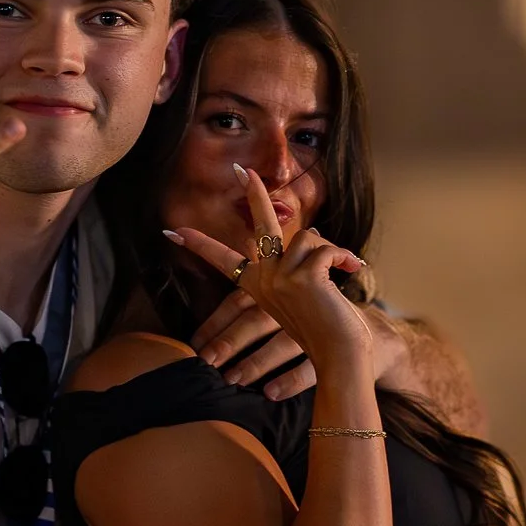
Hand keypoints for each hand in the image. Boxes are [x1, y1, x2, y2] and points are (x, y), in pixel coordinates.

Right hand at [166, 166, 369, 378]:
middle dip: (254, 194)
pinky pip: (328, 249)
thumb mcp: (302, 297)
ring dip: (331, 250)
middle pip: (260, 225)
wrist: (340, 356)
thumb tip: (311, 229)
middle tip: (244, 170)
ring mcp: (282, 277)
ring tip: (342, 269)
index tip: (173, 231)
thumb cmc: (325, 331)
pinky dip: (345, 257)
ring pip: (309, 237)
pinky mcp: (304, 276)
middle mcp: (266, 280)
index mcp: (259, 287)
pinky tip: (353, 270)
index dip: (199, 245)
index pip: (224, 260)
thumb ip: (297, 267)